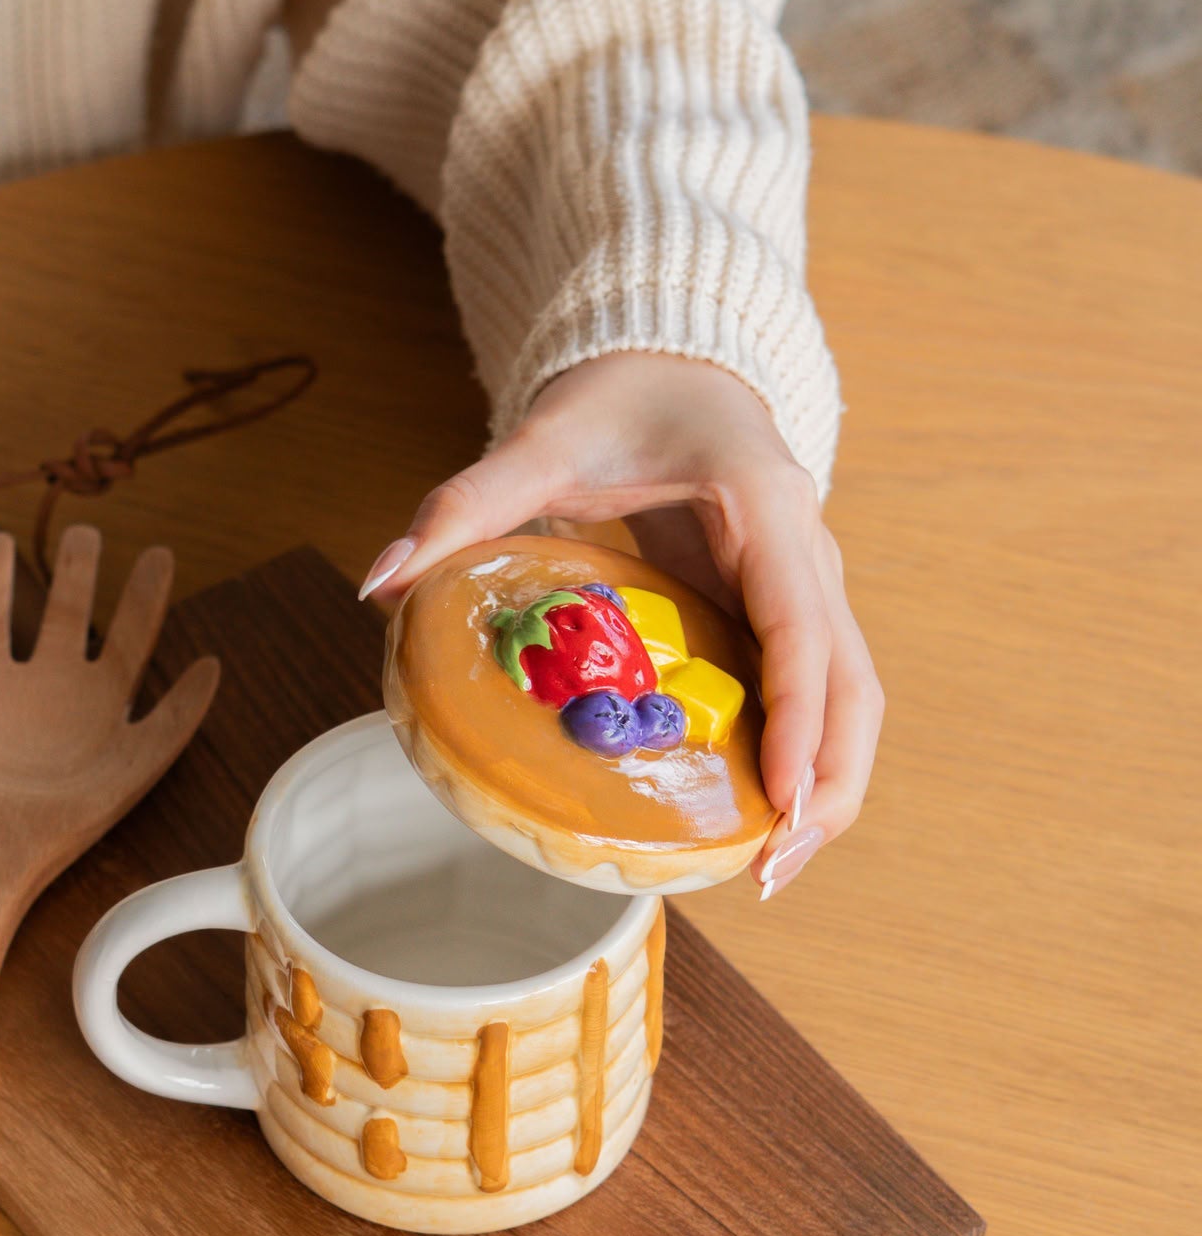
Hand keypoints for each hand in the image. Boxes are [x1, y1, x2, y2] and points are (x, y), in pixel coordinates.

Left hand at [360, 350, 882, 895]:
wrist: (670, 364)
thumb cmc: (617, 400)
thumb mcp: (541, 441)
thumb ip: (465, 505)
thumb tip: (383, 579)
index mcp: (767, 507)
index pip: (801, 629)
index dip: (801, 719)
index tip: (780, 798)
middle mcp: (808, 552)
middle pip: (853, 687)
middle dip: (828, 783)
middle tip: (771, 871)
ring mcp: (808, 587)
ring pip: (850, 700)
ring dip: (826, 788)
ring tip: (768, 871)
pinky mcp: (786, 613)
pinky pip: (815, 697)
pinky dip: (801, 763)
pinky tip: (755, 824)